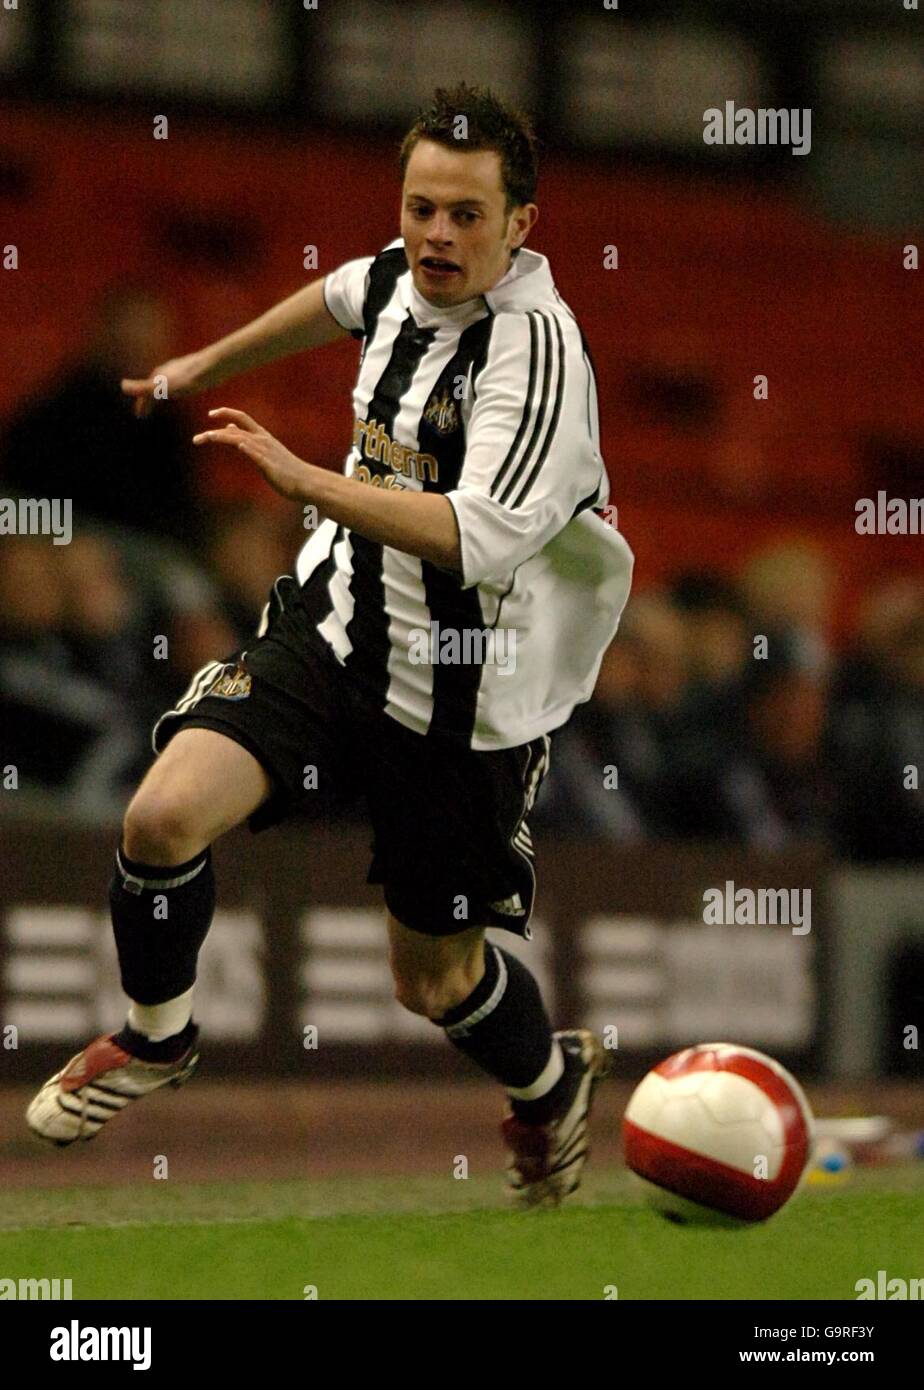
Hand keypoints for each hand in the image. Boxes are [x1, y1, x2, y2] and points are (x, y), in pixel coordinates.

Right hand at [122, 352, 209, 418]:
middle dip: (148, 399)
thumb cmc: (187, 379)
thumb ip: (143, 388)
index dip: (141, 405)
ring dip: (160, 393)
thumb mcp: (163, 386)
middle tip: (146, 411)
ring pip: (165, 384)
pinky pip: (179, 382)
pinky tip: (182, 390)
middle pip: (153, 387)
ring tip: (161, 400)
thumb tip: (122, 386)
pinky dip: (174, 389)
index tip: (140, 416)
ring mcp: (179, 371)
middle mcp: (166, 371)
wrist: (212, 367)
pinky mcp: (192, 372)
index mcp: (158, 376)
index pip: (145, 394)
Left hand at [193, 408, 312, 501]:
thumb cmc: (286, 469)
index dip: (227, 413)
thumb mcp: (265, 452)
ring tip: (207, 437)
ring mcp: (267, 453)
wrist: (306, 481)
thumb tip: (231, 431)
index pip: (242, 419)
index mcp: (263, 437)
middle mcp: (263, 441)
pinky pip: (259, 456)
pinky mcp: (270, 466)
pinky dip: (249, 449)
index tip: (211, 413)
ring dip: (223, 438)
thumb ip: (248, 440)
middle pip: (238, 428)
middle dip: (217, 428)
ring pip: (242, 440)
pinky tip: (240, 445)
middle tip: (197, 436)